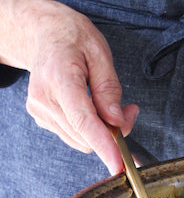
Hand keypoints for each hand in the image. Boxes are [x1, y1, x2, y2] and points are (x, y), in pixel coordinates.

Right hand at [0, 0, 138, 174]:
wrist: (43, 33)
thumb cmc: (72, 37)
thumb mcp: (100, 52)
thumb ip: (109, 89)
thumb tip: (117, 121)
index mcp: (59, 78)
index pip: (83, 120)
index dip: (103, 144)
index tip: (118, 163)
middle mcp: (44, 99)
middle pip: (84, 135)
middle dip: (113, 132)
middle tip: (130, 110)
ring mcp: (40, 110)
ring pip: (80, 139)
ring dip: (102, 131)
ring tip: (112, 105)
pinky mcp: (42, 117)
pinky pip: (73, 134)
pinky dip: (90, 129)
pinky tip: (95, 108)